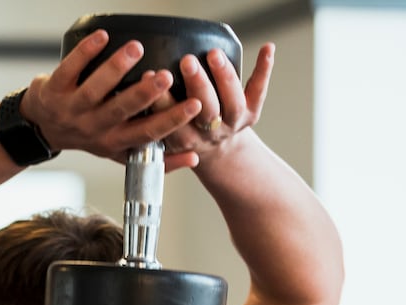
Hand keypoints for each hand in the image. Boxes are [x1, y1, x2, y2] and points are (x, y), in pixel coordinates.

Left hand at [20, 30, 202, 171]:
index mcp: (114, 142)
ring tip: (135, 48)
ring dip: (115, 68)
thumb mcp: (120, 152)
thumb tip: (194, 158)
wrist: (41, 128)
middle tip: (164, 76)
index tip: (194, 105)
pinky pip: (69, 69)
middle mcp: (93, 127)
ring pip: (94, 90)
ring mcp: (72, 108)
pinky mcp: (53, 90)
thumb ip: (157, 157)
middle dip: (144, 94)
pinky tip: (101, 37)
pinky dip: (85, 52)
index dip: (171, 122)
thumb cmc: (90, 135)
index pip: (146, 134)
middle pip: (120, 111)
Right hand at [157, 43, 274, 165]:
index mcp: (181, 139)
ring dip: (224, 76)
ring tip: (214, 54)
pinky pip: (258, 91)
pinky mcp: (251, 114)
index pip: (169, 121)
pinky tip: (266, 49)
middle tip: (187, 62)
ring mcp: (231, 124)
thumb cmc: (184, 135)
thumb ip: (151, 113)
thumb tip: (139, 79)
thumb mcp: (162, 134)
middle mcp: (207, 134)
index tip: (151, 76)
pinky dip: (263, 69)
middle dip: (196, 85)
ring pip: (231, 102)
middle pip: (204, 111)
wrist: (216, 155)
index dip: (160, 100)